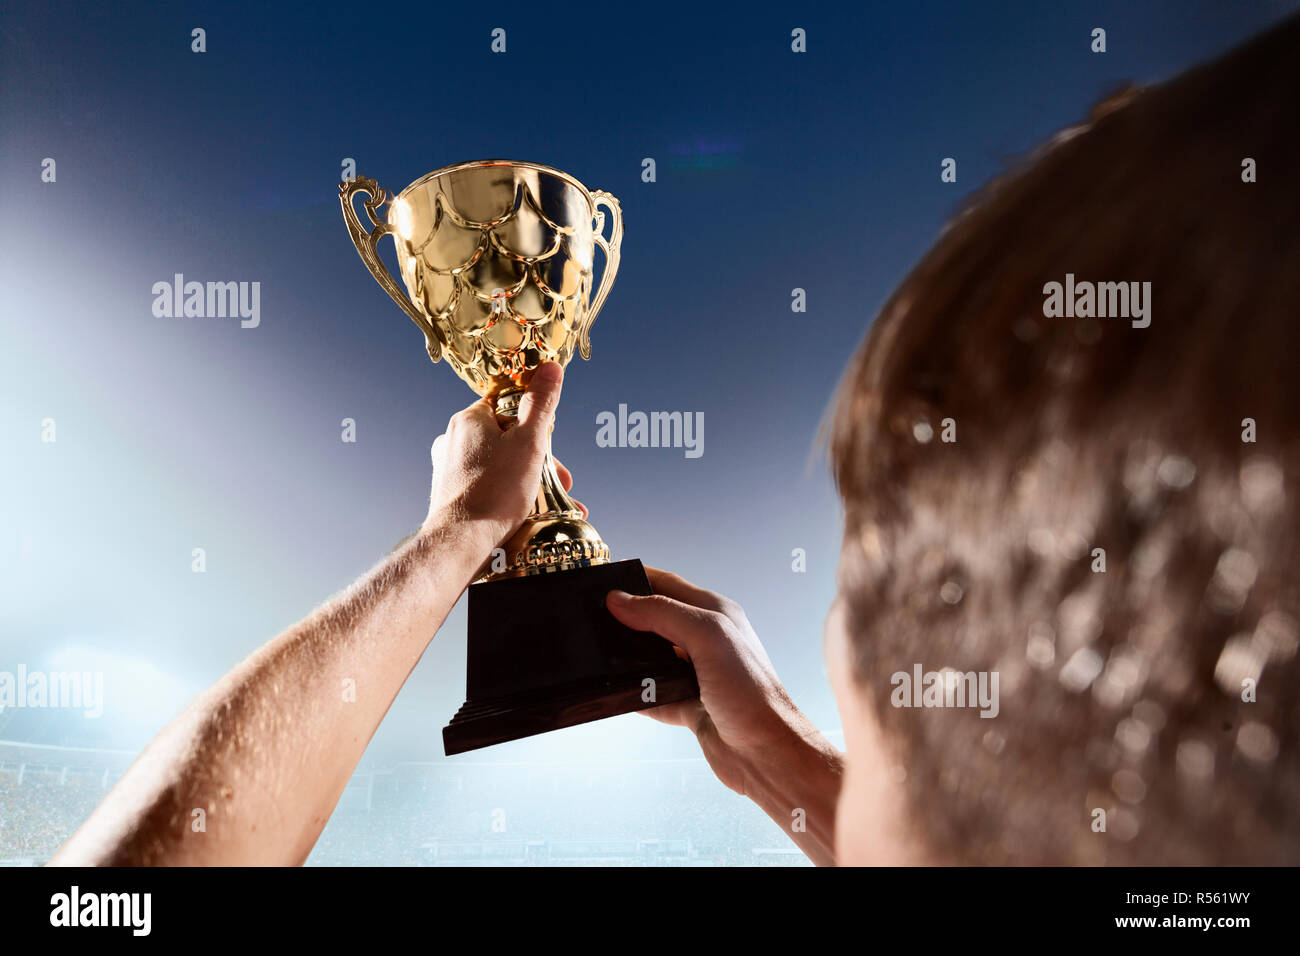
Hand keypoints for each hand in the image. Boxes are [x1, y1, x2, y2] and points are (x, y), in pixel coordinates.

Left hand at [426, 362, 584, 547]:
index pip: (506, 406)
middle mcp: (453, 440)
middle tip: (558, 480)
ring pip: (497, 464)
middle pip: (504, 438)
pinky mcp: (451, 493)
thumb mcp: (529, 442)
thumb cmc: (494, 492)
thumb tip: (550, 368)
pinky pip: (485, 485)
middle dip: (536, 459)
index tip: (548, 442)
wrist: (461, 540)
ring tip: (546, 502)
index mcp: (469, 420)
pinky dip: (505, 495)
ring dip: (525, 480)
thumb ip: (540, 404)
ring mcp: (448, 468)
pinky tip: (522, 512)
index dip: (533, 423)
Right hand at [604, 568, 828, 795]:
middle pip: (656, 620)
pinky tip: (618, 694)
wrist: (766, 752)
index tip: (604, 578)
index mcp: (715, 614)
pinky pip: (652, 695)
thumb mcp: (706, 636)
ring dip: (629, 658)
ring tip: (600, 655)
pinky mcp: (689, 706)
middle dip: (627, 618)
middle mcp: (706, 641)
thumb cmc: (750, 691)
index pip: (668, 584)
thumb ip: (662, 613)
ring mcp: (696, 675)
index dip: (637, 579)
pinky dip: (635, 695)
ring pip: (651, 659)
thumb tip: (620, 599)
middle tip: (593, 617)